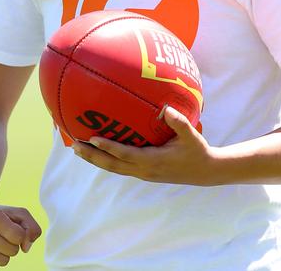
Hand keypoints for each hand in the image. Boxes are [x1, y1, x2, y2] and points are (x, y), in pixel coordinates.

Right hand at [0, 203, 41, 269]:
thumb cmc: (0, 214)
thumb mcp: (18, 213)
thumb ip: (32, 227)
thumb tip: (26, 248)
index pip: (19, 237)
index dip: (20, 234)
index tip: (12, 227)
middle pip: (12, 251)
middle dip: (12, 244)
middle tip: (1, 234)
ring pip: (3, 262)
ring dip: (3, 254)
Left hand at [72, 106, 218, 185]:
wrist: (205, 172)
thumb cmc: (197, 150)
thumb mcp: (191, 136)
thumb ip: (179, 123)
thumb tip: (167, 108)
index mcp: (152, 161)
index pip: (125, 154)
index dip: (108, 147)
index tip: (92, 138)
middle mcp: (144, 170)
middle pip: (112, 165)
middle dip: (92, 156)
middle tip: (75, 147)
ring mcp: (143, 173)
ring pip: (113, 168)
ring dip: (95, 160)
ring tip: (78, 150)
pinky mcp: (144, 172)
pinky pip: (120, 166)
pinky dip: (107, 159)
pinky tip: (98, 150)